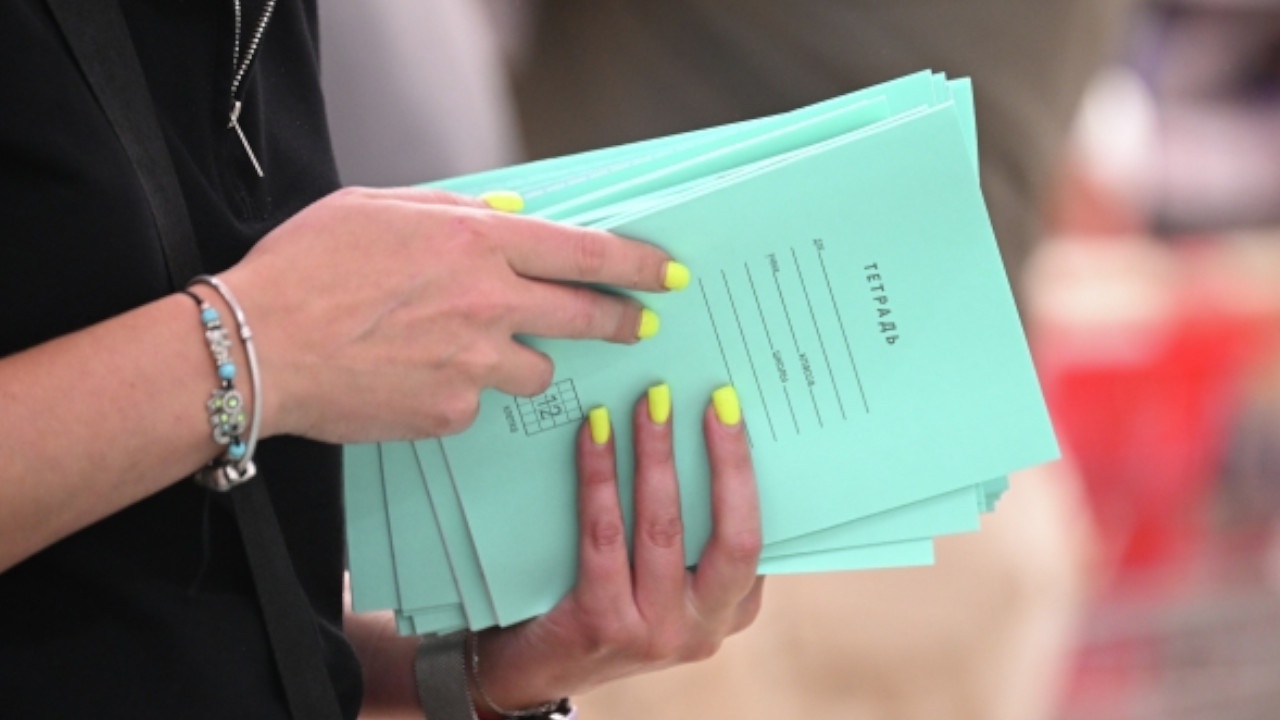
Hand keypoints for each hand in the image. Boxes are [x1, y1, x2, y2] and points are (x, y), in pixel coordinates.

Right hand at [219, 187, 680, 441]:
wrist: (259, 349)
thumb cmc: (308, 268)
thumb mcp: (381, 209)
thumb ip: (455, 212)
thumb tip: (508, 218)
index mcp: (478, 243)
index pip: (586, 252)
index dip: (637, 263)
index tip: (667, 272)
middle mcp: (490, 304)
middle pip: (584, 316)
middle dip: (620, 320)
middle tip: (637, 324)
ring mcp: (475, 365)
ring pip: (535, 368)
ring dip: (519, 358)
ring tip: (465, 350)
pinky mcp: (452, 413)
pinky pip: (478, 401)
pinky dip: (459, 390)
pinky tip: (413, 376)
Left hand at [468, 384, 763, 715]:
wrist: (537, 666)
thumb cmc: (609, 602)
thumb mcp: (665, 578)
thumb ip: (690, 532)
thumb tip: (693, 431)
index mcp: (731, 611)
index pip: (755, 536)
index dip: (746, 470)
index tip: (731, 410)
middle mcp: (703, 629)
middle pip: (732, 539)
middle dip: (724, 461)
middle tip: (711, 401)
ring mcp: (654, 633)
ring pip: (663, 529)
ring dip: (656, 457)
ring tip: (649, 406)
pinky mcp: (603, 624)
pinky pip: (605, 535)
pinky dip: (600, 477)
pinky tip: (593, 436)